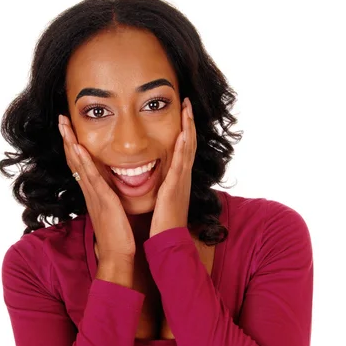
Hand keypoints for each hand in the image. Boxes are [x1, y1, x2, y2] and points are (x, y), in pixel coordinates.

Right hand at [58, 115, 135, 261]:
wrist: (117, 254)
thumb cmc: (118, 233)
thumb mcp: (113, 208)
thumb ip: (110, 195)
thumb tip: (114, 184)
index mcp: (93, 191)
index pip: (80, 163)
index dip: (73, 144)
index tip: (69, 127)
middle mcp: (89, 191)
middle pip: (74, 159)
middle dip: (67, 137)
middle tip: (61, 118)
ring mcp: (93, 195)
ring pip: (78, 164)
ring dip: (70, 143)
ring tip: (64, 125)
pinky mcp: (102, 200)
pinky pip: (90, 178)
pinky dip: (83, 162)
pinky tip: (78, 147)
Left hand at [149, 98, 196, 237]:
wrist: (168, 243)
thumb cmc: (164, 225)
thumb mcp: (163, 201)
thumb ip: (162, 187)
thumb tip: (156, 179)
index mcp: (179, 179)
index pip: (183, 149)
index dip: (184, 130)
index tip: (182, 113)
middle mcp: (183, 177)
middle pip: (188, 144)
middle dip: (188, 123)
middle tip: (187, 103)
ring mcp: (181, 182)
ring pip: (187, 149)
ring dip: (187, 128)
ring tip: (187, 109)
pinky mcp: (175, 188)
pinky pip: (180, 165)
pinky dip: (182, 149)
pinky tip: (182, 135)